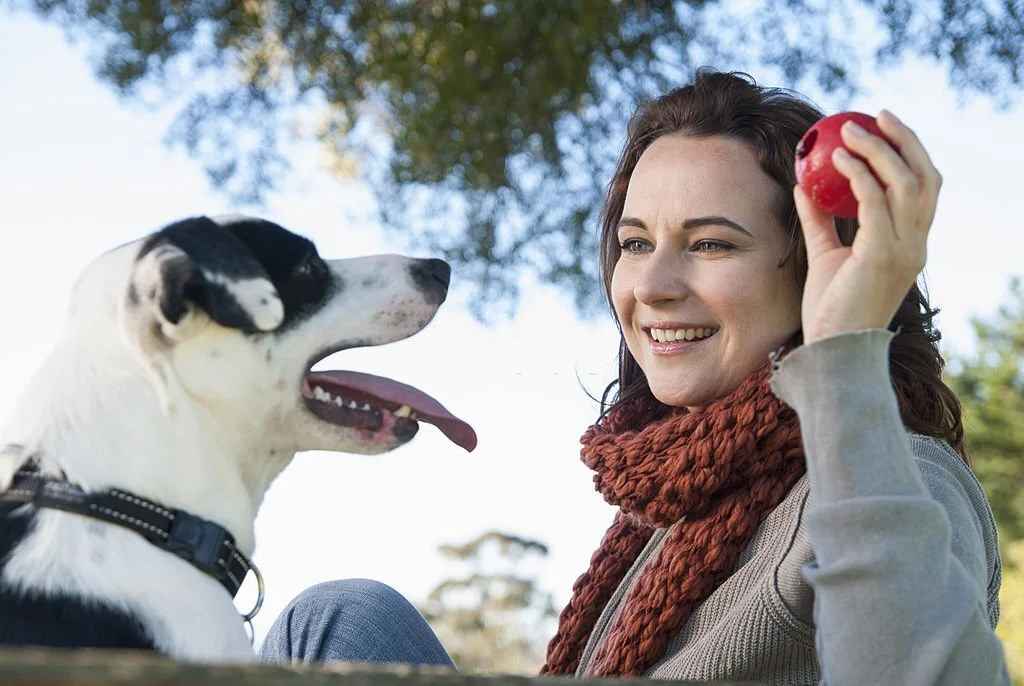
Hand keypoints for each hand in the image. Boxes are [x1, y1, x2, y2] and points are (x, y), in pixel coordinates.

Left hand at [793, 110, 940, 344]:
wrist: (832, 349)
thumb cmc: (829, 309)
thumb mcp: (825, 255)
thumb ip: (819, 221)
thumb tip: (803, 186)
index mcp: (909, 244)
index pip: (923, 189)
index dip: (909, 153)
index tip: (883, 128)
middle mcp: (915, 244)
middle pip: (925, 177)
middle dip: (905, 140)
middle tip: (877, 115)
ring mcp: (903, 250)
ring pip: (906, 183)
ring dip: (879, 150)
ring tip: (849, 131)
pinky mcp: (883, 256)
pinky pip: (876, 203)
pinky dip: (861, 175)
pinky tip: (840, 159)